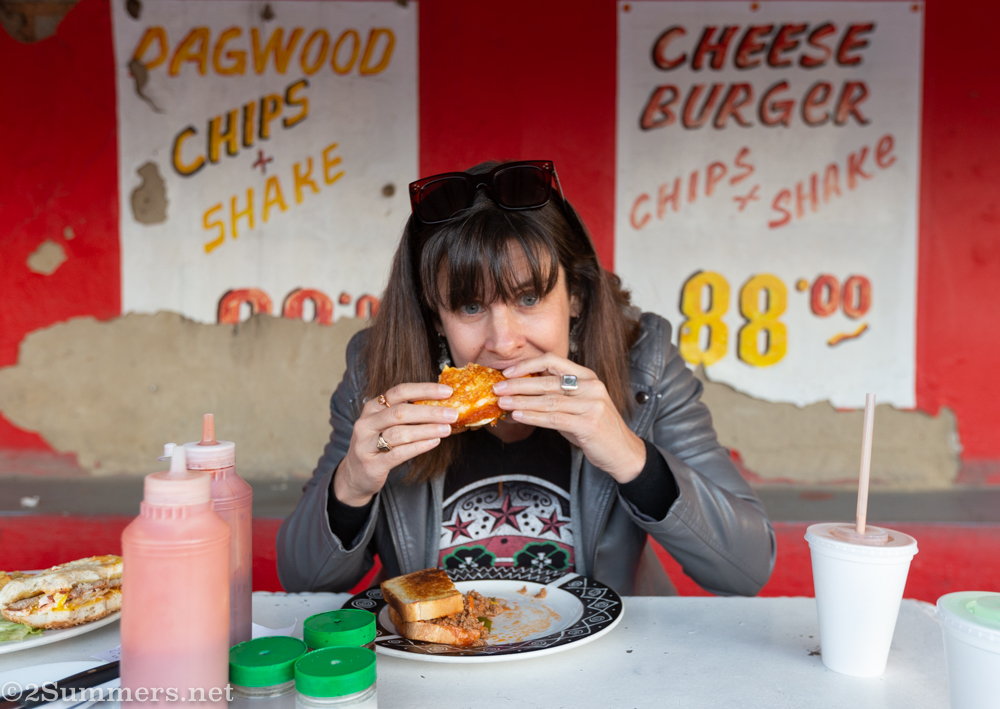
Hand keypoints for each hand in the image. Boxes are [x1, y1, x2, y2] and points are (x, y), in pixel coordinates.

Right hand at [333, 383, 457, 506]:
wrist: (355, 476)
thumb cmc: (377, 446)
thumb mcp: (386, 425)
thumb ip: (407, 414)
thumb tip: (442, 406)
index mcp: (372, 407)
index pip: (399, 391)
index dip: (425, 390)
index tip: (448, 391)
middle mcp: (366, 423)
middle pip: (400, 412)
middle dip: (429, 412)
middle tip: (452, 414)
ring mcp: (366, 444)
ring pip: (399, 433)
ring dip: (426, 430)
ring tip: (446, 429)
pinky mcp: (372, 464)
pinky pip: (398, 453)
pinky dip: (418, 447)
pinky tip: (434, 442)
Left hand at [493, 354, 645, 482]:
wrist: (623, 452)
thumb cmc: (596, 429)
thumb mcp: (577, 406)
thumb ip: (554, 398)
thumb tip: (518, 397)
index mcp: (587, 377)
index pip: (553, 360)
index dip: (528, 364)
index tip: (508, 372)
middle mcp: (591, 387)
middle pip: (547, 381)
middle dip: (518, 384)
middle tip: (497, 388)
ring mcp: (592, 405)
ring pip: (548, 400)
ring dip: (521, 401)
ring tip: (502, 402)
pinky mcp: (589, 424)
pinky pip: (554, 419)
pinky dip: (533, 417)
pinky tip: (518, 416)